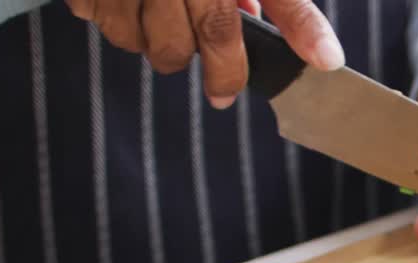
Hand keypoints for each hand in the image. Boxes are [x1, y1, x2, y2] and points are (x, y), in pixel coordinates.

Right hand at [64, 0, 343, 108]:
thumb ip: (290, 10)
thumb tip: (325, 58)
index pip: (220, 31)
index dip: (227, 72)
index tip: (223, 96)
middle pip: (174, 47)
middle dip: (185, 56)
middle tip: (190, 42)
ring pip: (130, 38)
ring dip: (146, 38)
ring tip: (159, 10)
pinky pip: (91, 14)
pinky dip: (109, 14)